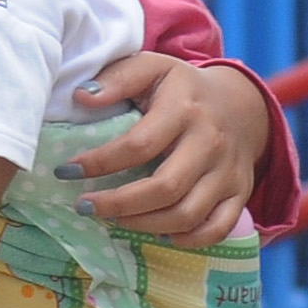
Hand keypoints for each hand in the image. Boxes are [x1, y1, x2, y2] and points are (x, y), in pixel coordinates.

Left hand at [64, 55, 273, 243]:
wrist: (240, 103)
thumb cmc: (182, 89)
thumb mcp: (152, 68)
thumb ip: (117, 78)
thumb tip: (81, 98)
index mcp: (184, 109)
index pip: (138, 145)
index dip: (99, 163)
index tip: (66, 171)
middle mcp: (210, 142)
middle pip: (165, 188)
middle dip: (118, 204)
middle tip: (85, 206)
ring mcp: (228, 171)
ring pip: (188, 214)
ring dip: (144, 225)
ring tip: (115, 219)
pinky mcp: (240, 192)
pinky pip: (218, 229)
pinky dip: (188, 240)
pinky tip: (160, 233)